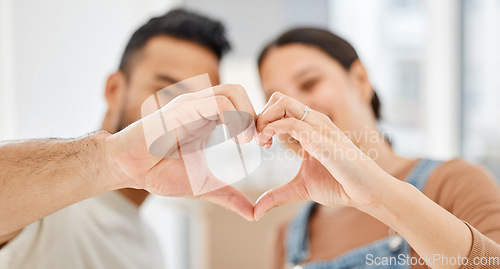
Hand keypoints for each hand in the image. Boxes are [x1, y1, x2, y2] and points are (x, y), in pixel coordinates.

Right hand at [105, 84, 256, 220]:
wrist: (128, 170)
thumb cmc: (158, 172)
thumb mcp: (203, 186)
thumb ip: (228, 196)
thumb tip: (253, 214)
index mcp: (206, 118)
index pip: (239, 102)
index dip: (255, 121)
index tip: (261, 145)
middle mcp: (199, 106)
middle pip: (238, 90)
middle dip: (255, 114)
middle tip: (258, 141)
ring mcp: (189, 105)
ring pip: (231, 91)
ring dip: (246, 114)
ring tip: (246, 140)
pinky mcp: (180, 111)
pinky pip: (215, 102)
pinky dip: (233, 117)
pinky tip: (234, 139)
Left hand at [254, 92, 390, 219]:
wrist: (366, 191)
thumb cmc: (340, 185)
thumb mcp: (300, 188)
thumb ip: (277, 195)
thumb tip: (256, 211)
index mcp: (310, 128)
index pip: (280, 107)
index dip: (264, 121)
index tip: (260, 143)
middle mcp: (313, 122)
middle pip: (278, 98)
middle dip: (261, 115)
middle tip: (257, 140)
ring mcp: (318, 127)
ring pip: (282, 102)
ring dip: (264, 119)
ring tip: (261, 142)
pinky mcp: (321, 139)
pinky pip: (291, 123)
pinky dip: (272, 129)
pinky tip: (268, 144)